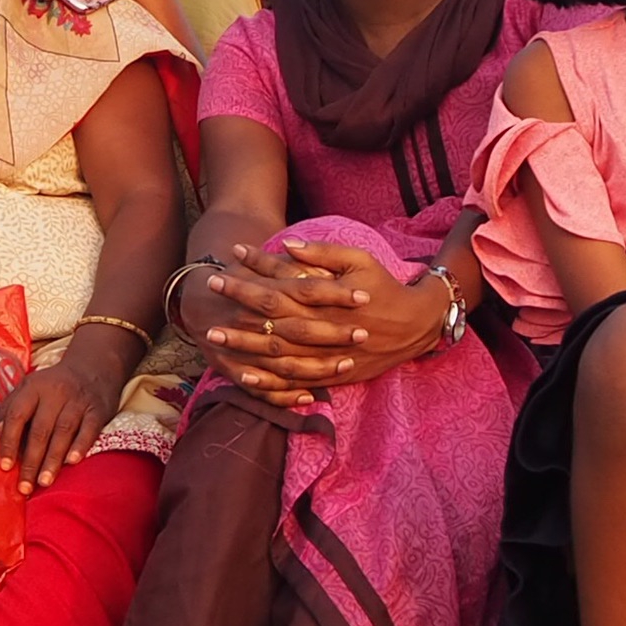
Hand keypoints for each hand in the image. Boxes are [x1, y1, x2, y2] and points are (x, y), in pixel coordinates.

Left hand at [0, 351, 122, 494]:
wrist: (93, 366)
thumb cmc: (54, 384)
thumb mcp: (28, 387)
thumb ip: (10, 408)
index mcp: (33, 388)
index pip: (17, 415)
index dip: (9, 441)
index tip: (4, 466)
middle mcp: (55, 393)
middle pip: (41, 430)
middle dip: (31, 460)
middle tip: (24, 486)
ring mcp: (78, 401)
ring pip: (64, 432)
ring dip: (53, 459)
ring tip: (44, 482)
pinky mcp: (98, 409)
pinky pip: (89, 429)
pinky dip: (81, 445)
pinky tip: (72, 462)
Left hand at [202, 241, 448, 403]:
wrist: (415, 325)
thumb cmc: (384, 287)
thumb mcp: (360, 261)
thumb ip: (323, 253)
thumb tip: (287, 244)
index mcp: (327, 299)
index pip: (282, 283)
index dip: (255, 269)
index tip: (232, 255)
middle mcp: (322, 328)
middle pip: (272, 317)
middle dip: (239, 303)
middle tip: (210, 288)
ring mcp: (325, 355)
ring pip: (277, 352)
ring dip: (242, 344)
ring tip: (212, 336)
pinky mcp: (330, 374)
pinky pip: (294, 381)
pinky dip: (268, 380)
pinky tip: (243, 375)